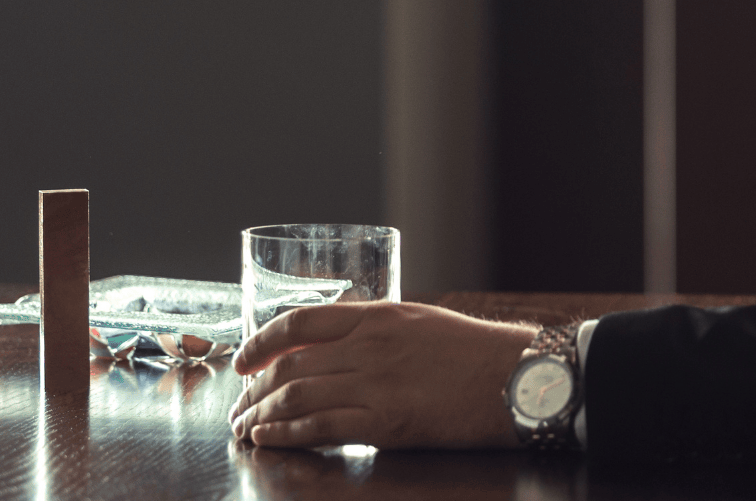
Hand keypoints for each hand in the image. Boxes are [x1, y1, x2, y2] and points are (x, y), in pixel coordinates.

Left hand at [228, 301, 536, 449]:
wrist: (519, 379)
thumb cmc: (479, 354)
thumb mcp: (423, 324)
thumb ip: (380, 334)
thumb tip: (342, 349)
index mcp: (380, 316)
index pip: (301, 322)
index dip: (261, 342)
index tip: (243, 360)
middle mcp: (371, 346)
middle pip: (289, 364)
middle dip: (252, 388)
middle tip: (237, 406)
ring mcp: (377, 384)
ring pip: (296, 396)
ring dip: (260, 415)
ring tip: (244, 429)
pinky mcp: (387, 422)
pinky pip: (320, 427)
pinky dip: (286, 434)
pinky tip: (270, 440)